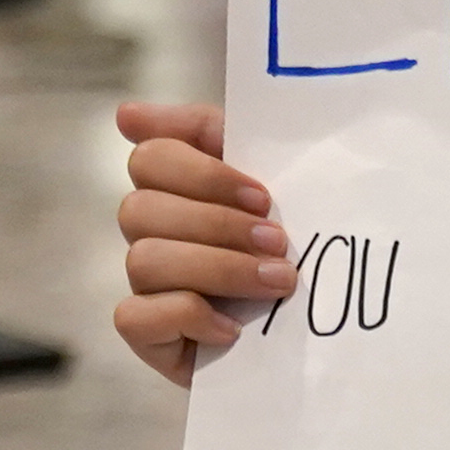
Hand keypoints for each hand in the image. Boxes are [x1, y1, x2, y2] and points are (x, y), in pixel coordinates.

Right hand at [113, 101, 294, 385]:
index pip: (152, 157)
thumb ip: (218, 133)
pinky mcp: (148, 334)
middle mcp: (154, 231)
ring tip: (276, 282)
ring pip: (144, 260)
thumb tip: (126, 114)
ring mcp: (147, 284)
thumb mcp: (277, 177)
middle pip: (141, 208)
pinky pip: (136, 316)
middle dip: (218, 225)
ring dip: (218, 269)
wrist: (323, 327)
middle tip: (278, 242)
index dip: (204, 175)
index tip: (262, 196)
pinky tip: (233, 327)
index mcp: (180, 185)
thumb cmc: (299, 243)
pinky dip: (189, 316)